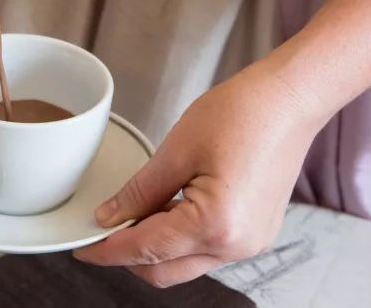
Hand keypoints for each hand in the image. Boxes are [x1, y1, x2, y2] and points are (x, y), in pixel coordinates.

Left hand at [75, 61, 322, 287]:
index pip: (146, 250)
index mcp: (217, 225)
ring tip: (131, 212)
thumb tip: (110, 217)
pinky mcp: (254, 231)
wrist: (287, 100)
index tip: (83, 247)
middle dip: (128, 255)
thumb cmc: (240, 114)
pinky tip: (162, 209)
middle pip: (165, 270)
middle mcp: (237, 246)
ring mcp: (250, 242)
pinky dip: (177, 237)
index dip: (108, 250)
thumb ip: (140, 192)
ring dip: (153, 246)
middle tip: (100, 230)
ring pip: (184, 263)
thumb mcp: (177, 149)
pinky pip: (205, 248)